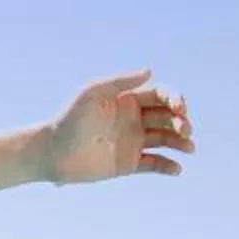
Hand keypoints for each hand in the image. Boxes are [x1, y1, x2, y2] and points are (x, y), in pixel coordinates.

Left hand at [44, 71, 192, 182]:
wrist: (50, 153)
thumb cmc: (68, 120)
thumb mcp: (91, 94)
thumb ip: (119, 82)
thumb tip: (150, 70)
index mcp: (129, 100)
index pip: (162, 96)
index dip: (175, 100)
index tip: (179, 108)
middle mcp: (135, 120)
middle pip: (169, 118)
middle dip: (182, 122)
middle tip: (185, 130)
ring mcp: (133, 142)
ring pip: (167, 140)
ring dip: (181, 143)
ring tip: (189, 148)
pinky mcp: (128, 164)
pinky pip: (155, 164)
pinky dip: (168, 166)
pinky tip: (177, 169)